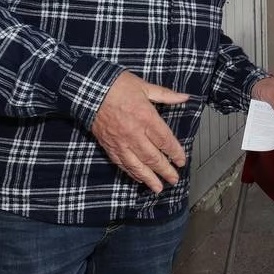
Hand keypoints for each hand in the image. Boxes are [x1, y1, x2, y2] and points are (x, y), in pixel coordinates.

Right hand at [91, 70, 188, 192]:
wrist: (89, 90)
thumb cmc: (117, 86)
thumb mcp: (145, 86)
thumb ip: (166, 95)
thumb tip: (184, 97)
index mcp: (146, 118)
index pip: (165, 141)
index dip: (175, 153)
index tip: (181, 161)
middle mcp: (135, 134)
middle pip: (153, 157)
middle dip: (165, 170)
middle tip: (174, 179)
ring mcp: (121, 142)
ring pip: (138, 165)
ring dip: (149, 178)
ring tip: (158, 188)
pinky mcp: (109, 146)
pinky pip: (122, 163)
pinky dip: (131, 172)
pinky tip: (139, 178)